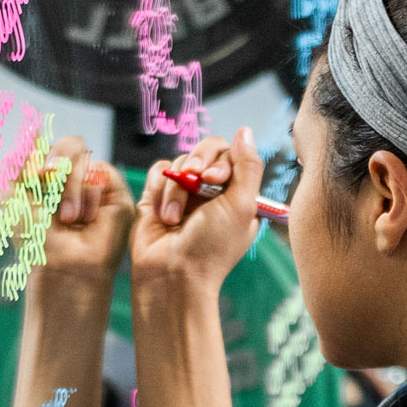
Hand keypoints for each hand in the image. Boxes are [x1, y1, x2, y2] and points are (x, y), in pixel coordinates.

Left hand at [35, 134, 135, 285]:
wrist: (61, 264)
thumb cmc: (37, 238)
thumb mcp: (17, 195)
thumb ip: (21, 160)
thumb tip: (34, 127)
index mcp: (52, 176)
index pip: (52, 145)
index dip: (43, 153)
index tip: (34, 175)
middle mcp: (76, 178)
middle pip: (71, 143)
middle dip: (57, 162)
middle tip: (46, 181)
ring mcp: (97, 185)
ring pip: (85, 158)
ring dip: (69, 188)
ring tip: (69, 218)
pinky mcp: (116, 194)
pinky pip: (101, 174)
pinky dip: (87, 196)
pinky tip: (86, 219)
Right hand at [131, 129, 264, 291]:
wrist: (170, 275)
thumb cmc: (210, 249)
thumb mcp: (242, 207)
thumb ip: (248, 166)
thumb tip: (245, 131)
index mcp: (236, 195)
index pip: (232, 155)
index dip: (222, 160)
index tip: (215, 179)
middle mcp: (211, 192)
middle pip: (206, 150)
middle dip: (198, 163)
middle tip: (195, 182)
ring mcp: (184, 193)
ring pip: (180, 162)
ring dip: (176, 188)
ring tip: (174, 218)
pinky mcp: (157, 196)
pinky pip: (158, 170)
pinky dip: (158, 188)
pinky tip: (161, 213)